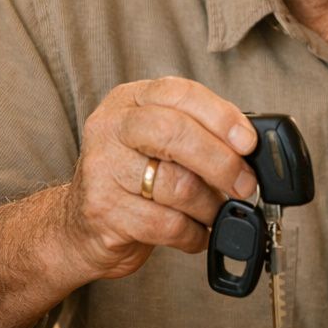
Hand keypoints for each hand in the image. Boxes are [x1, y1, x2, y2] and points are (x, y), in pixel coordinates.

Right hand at [60, 77, 256, 280]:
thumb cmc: (132, 180)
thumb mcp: (158, 143)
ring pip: (176, 185)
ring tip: (214, 211)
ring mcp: (102, 169)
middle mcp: (111, 128)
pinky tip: (195, 232)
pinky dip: (193, 233)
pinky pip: (166, 224)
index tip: (248, 142)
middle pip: (176, 133)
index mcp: (130, 100)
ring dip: (210, 205)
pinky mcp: (103, 211)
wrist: (79, 227)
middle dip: (221, 162)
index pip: (180, 94)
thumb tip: (249, 149)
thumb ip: (197, 135)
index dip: (221, 117)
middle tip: (244, 183)